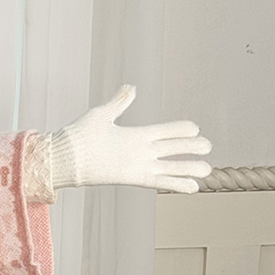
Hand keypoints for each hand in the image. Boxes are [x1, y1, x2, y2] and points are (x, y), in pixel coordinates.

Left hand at [49, 85, 212, 193]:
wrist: (66, 156)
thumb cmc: (79, 136)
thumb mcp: (102, 114)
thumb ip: (120, 102)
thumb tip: (131, 87)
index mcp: (135, 134)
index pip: (164, 131)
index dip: (179, 129)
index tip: (195, 127)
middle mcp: (140, 151)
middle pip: (172, 148)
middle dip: (190, 148)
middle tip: (208, 146)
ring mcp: (138, 165)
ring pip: (170, 166)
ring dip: (188, 168)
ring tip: (207, 170)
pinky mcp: (134, 177)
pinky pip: (160, 181)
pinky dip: (176, 183)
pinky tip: (192, 187)